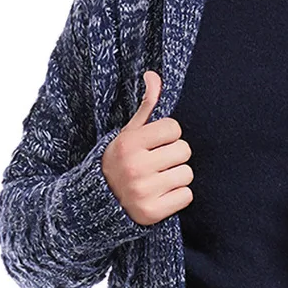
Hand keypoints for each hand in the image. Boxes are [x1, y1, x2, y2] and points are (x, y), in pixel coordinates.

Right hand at [101, 70, 193, 225]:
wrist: (100, 201)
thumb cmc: (121, 161)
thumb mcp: (129, 133)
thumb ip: (146, 106)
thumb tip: (153, 75)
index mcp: (129, 143)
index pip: (174, 128)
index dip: (168, 135)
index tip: (155, 144)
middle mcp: (135, 167)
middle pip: (184, 150)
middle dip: (175, 156)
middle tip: (159, 163)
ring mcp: (143, 191)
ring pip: (187, 174)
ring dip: (178, 177)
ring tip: (159, 179)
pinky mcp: (152, 212)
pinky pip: (186, 196)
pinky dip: (178, 196)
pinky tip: (162, 195)